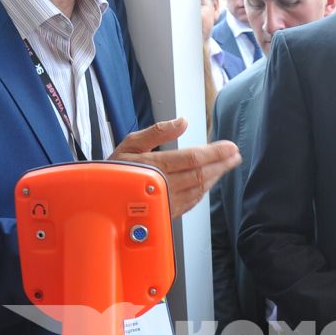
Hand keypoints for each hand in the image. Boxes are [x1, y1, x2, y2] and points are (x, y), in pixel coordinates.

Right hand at [112, 117, 239, 217]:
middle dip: (222, 164)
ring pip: (199, 189)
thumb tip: (182, 121)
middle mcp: (164, 186)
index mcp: (155, 167)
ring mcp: (167, 202)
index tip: (231, 147)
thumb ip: (157, 132)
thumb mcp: (130, 144)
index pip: (193, 159)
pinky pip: (192, 200)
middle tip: (235, 156)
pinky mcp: (168, 212)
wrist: (100, 201)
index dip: (215, 153)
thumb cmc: (114, 170)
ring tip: (227, 165)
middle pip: (201, 174)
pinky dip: (204, 189)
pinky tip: (210, 181)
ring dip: (216, 176)